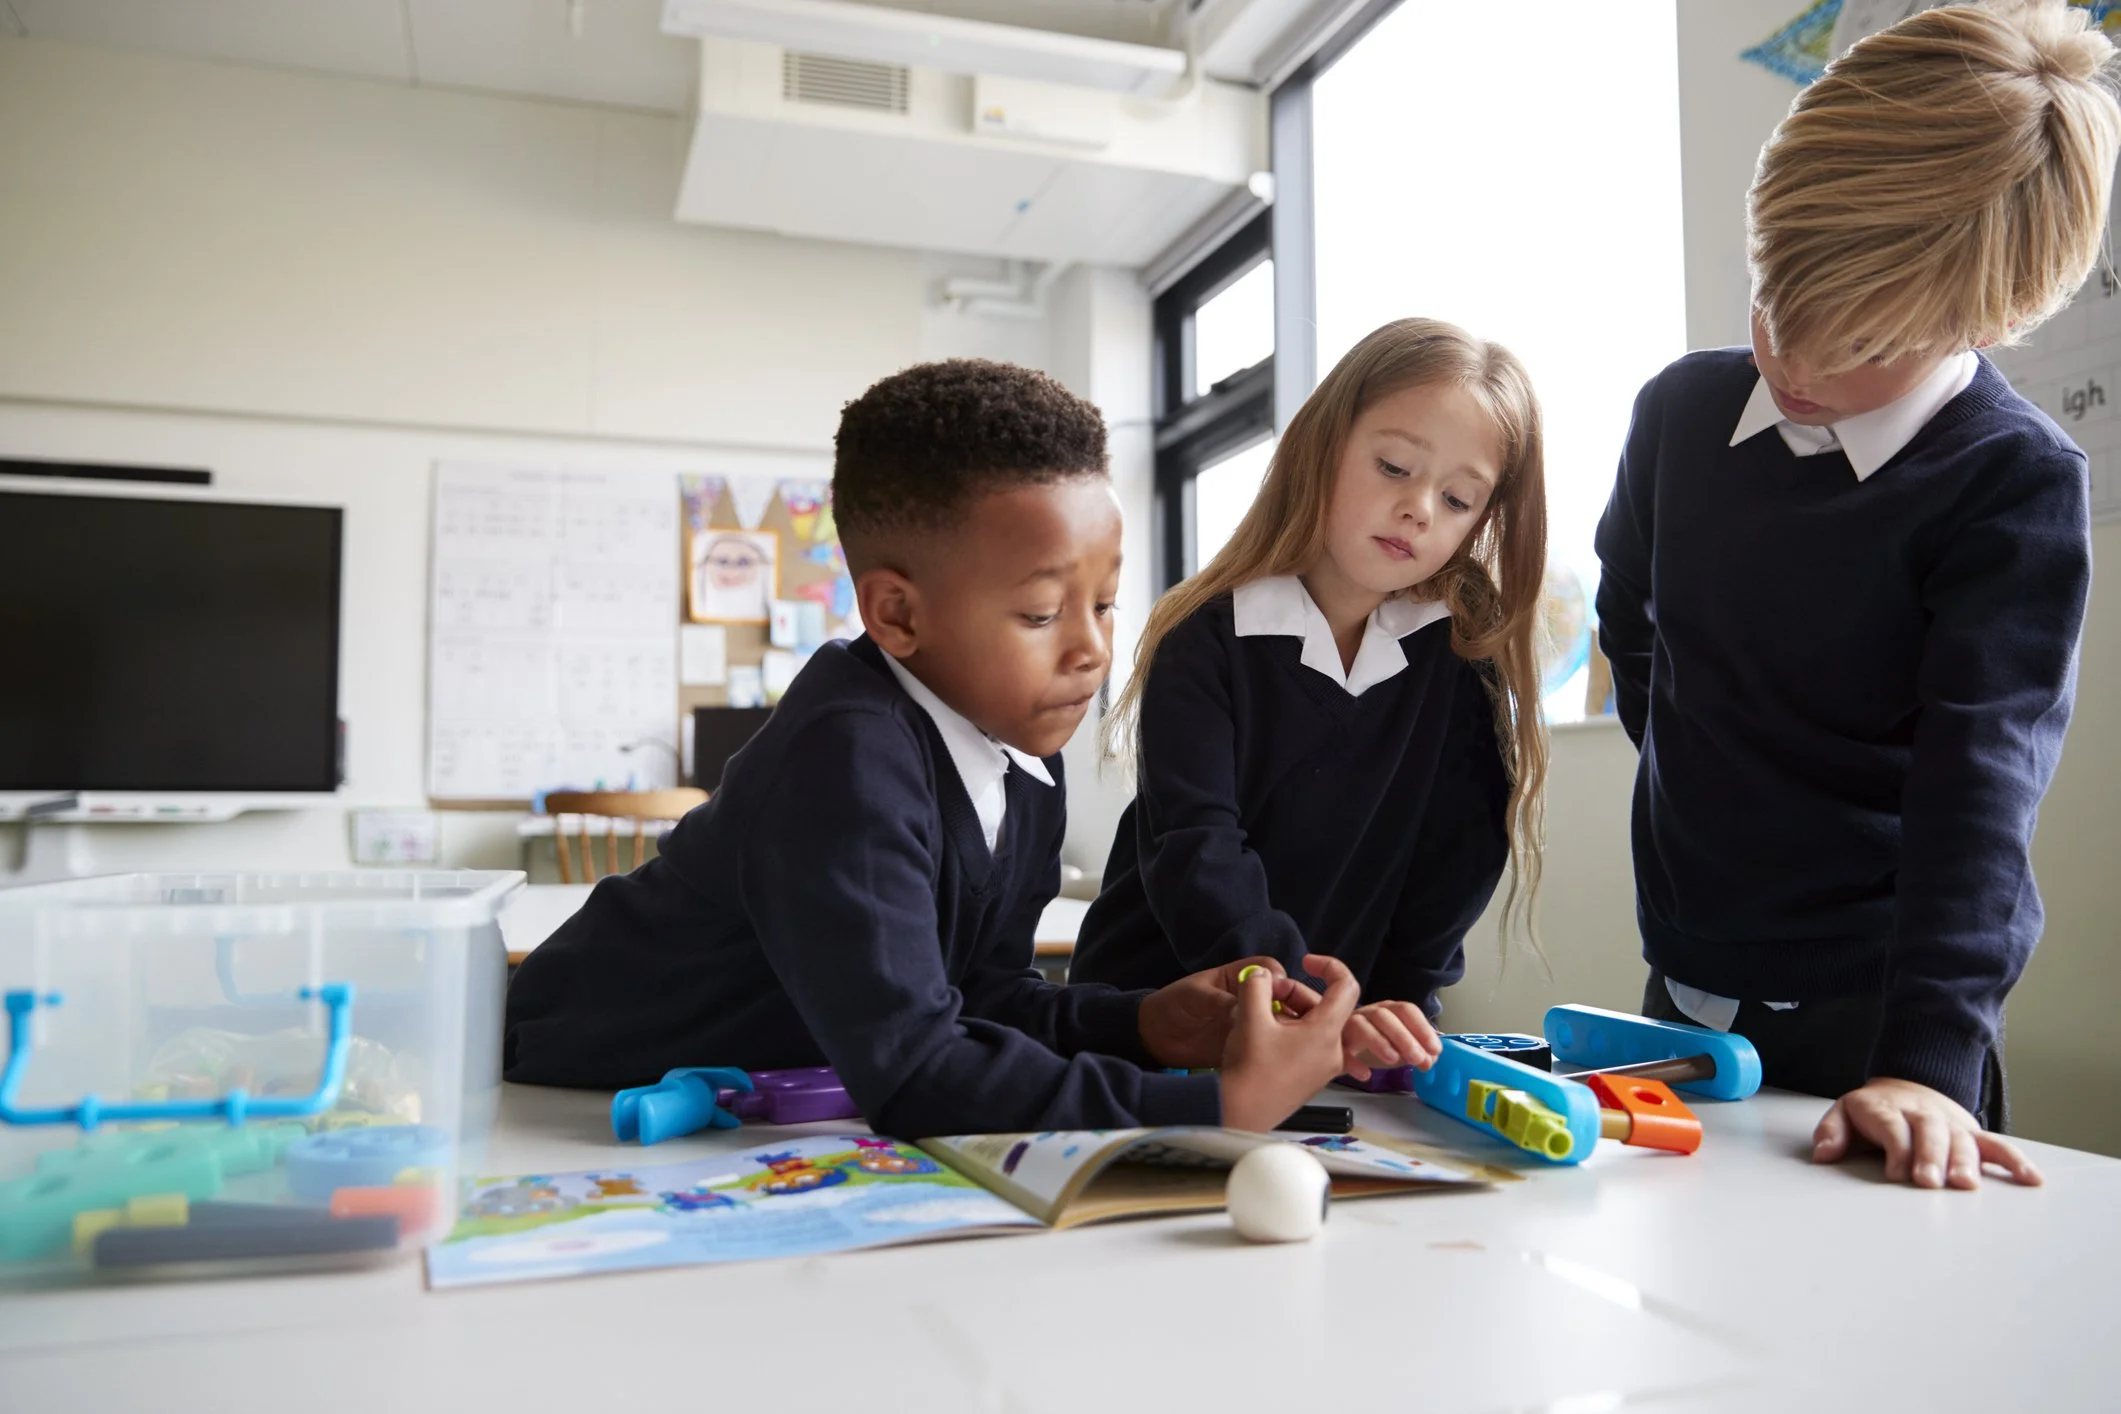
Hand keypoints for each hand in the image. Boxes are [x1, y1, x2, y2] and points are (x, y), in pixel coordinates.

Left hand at [1138, 956, 1319, 1068]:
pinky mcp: (1247, 1047)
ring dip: (1286, 1033)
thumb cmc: (1172, 1005)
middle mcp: (1250, 1000)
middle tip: (1291, 1026)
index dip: (1279, 980)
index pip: (1270, 971)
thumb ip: (1218, 1001)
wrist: (1155, 1038)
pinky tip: (1274, 1061)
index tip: (1278, 994)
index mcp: (1239, 977)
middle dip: (1292, 1009)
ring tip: (1283, 1046)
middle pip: (1283, 999)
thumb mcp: (1194, 996)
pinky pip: (1267, 1048)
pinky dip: (1274, 1053)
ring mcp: (1251, 1023)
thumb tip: (1241, 1010)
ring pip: (1280, 1025)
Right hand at [1217, 955, 1360, 1131]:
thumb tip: (1262, 973)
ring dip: (1290, 1011)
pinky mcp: (1310, 1077)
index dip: (1329, 965)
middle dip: (1295, 992)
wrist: (1240, 1115)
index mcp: (1325, 1032)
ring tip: (1259, 1015)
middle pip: (1325, 1005)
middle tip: (1263, 994)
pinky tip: (1264, 1035)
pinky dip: (1290, 1030)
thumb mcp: (1249, 1016)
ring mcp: (1323, 1067)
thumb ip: (1256, 985)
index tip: (1305, 962)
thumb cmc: (1248, 1069)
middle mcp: (1332, 1050)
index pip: (1346, 986)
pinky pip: (1309, 1043)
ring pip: (1315, 1024)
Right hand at [1340, 999, 1440, 1081]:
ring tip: (1393, 1061)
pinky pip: (1340, 1049)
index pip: (1407, 1010)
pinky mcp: (1333, 1043)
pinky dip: (1352, 1061)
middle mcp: (1368, 1013)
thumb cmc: (1374, 1045)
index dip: (1422, 1028)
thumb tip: (1432, 1057)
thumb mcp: (1399, 1048)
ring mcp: (1348, 1025)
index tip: (1435, 1049)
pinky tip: (1366, 1075)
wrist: (1341, 1051)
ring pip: (1361, 1024)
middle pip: (1385, 1015)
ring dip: (1379, 1041)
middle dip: (1404, 1036)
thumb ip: (1418, 1051)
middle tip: (1418, 1059)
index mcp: (1388, 1011)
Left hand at [1811, 1077, 2041, 1188]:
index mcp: (1887, 1109)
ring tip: (1965, 1185)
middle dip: (1930, 1156)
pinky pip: (1997, 1145)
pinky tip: (2031, 1179)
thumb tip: (1822, 1154)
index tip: (1896, 1174)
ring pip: (1962, 1140)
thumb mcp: (1845, 1113)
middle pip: (1929, 1133)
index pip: (1892, 1127)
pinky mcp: (1972, 1133)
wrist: (1907, 1084)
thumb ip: (1832, 1132)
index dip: (1896, 1148)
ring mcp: (1950, 1123)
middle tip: (1930, 1181)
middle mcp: (1922, 1115)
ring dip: (1965, 1161)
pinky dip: (2015, 1161)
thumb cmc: (1874, 1111)